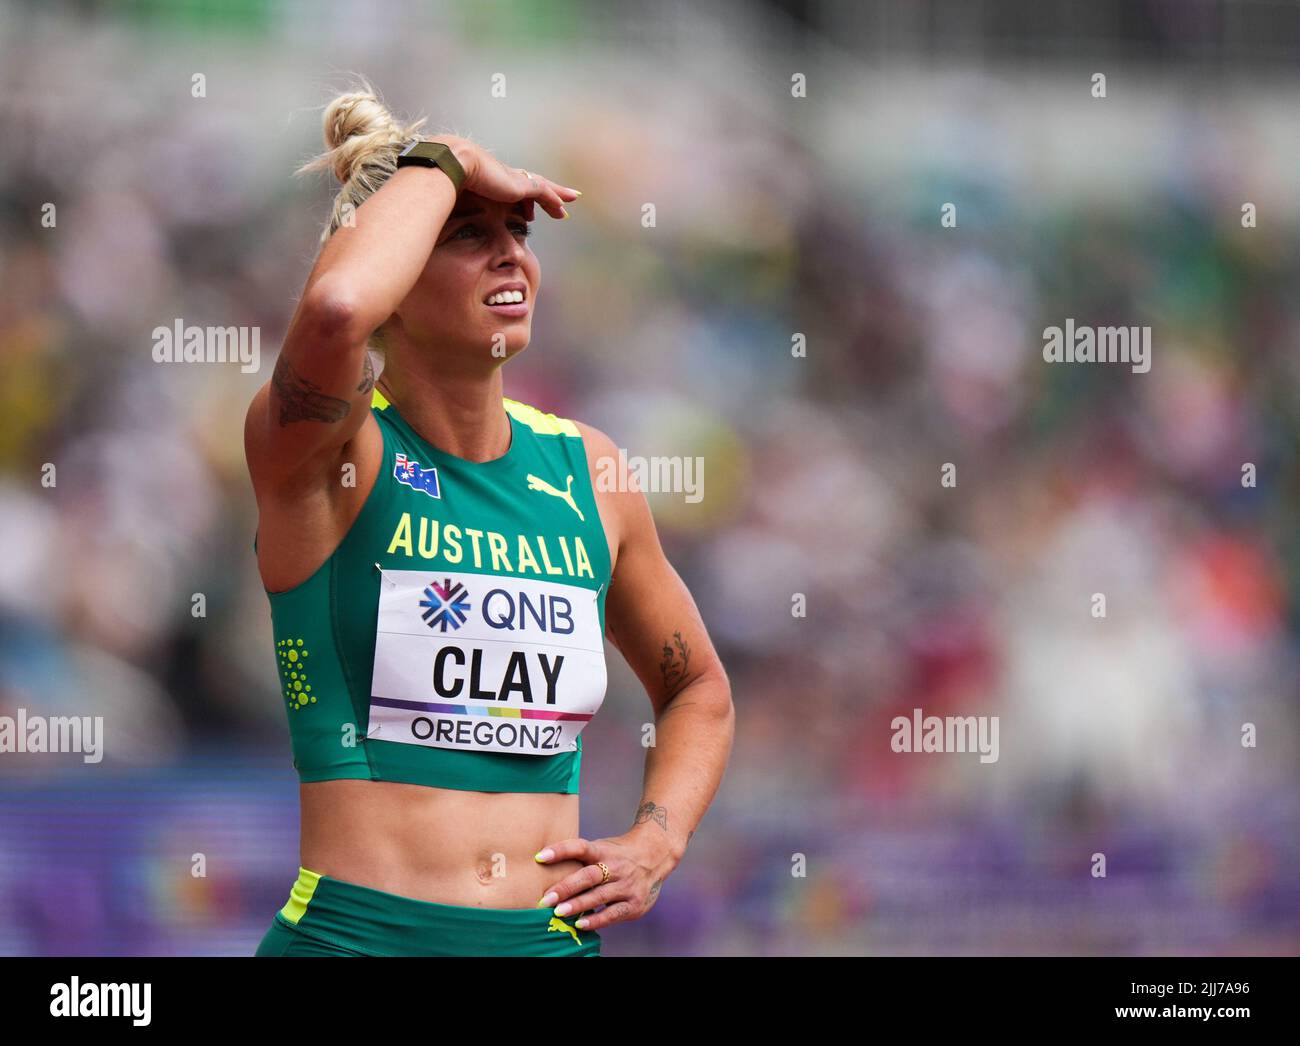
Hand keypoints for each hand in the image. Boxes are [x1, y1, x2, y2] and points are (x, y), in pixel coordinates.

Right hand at [438, 136, 578, 220]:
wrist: (450, 165)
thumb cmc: (443, 182)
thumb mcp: (450, 198)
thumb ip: (451, 207)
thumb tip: (441, 219)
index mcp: (489, 178)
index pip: (510, 186)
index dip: (522, 196)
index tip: (529, 206)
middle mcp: (503, 176)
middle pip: (530, 183)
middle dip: (546, 190)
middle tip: (562, 197)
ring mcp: (512, 179)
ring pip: (541, 186)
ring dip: (557, 194)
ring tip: (571, 199)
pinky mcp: (519, 185)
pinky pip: (543, 193)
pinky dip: (554, 199)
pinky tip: (563, 208)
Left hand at [535, 829, 675, 930]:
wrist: (656, 854)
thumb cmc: (618, 854)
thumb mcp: (602, 848)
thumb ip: (580, 858)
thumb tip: (543, 866)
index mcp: (604, 851)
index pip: (580, 847)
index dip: (560, 850)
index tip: (540, 856)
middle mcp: (616, 866)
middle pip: (589, 876)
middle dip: (566, 887)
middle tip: (546, 899)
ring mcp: (627, 885)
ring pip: (599, 896)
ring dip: (578, 905)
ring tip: (558, 913)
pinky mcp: (635, 903)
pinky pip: (613, 913)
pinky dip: (597, 920)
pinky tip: (581, 924)